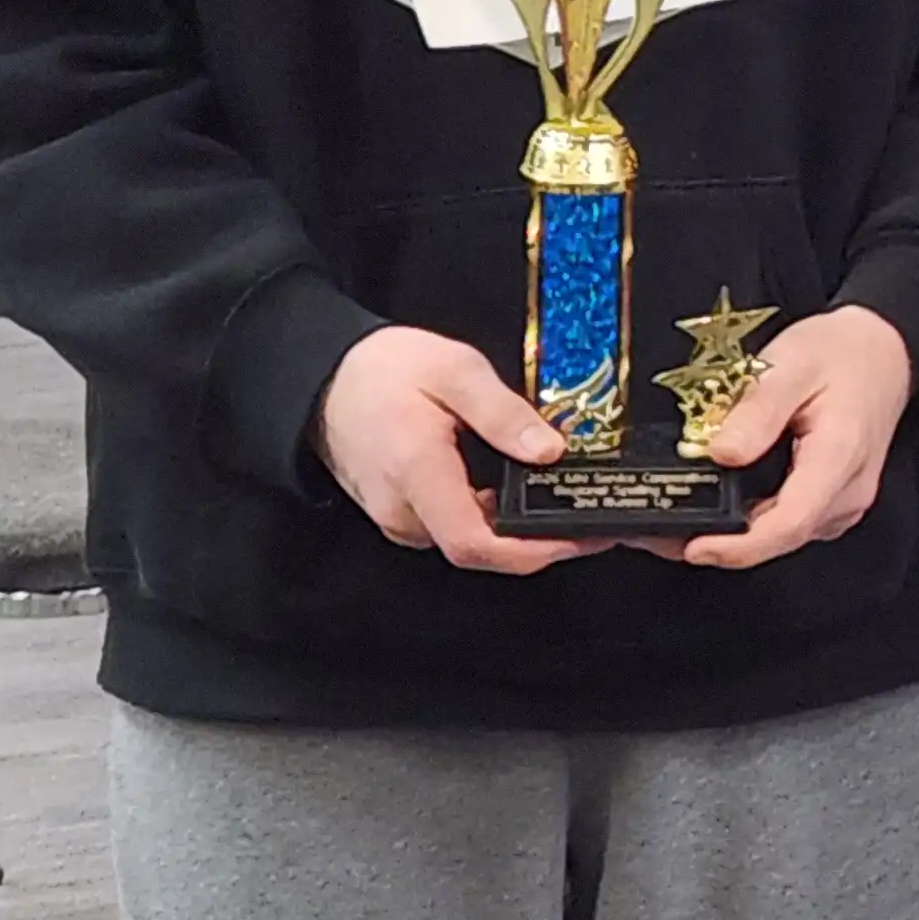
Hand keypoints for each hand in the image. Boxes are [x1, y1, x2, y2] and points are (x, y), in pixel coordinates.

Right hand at [312, 324, 602, 573]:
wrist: (327, 377)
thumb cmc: (384, 369)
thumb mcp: (455, 369)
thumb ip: (502, 412)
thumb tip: (549, 450)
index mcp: (418, 473)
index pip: (475, 543)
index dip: (534, 551)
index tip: (580, 540)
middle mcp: (403, 509)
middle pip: (479, 551)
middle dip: (539, 544)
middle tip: (591, 522)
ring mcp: (398, 517)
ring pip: (468, 543)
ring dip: (517, 534)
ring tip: (565, 506)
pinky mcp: (400, 514)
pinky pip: (452, 529)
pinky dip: (491, 521)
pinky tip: (520, 497)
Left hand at [680, 306, 915, 568]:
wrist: (886, 352)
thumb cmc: (842, 354)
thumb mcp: (792, 363)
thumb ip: (757, 410)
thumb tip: (720, 454)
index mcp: (838, 457)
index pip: (789, 523)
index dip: (738, 546)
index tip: (694, 546)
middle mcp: (846, 492)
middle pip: (779, 537)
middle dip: (720, 542)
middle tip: (660, 530)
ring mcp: (842, 502)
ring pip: (781, 535)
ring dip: (732, 535)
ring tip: (679, 517)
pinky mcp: (833, 502)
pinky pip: (788, 524)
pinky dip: (751, 522)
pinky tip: (720, 503)